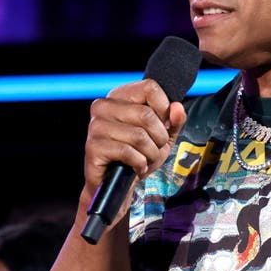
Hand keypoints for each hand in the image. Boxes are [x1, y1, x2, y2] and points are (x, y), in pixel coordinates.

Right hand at [81, 79, 187, 218]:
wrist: (120, 184)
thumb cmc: (140, 154)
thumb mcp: (164, 135)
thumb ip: (175, 120)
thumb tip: (177, 107)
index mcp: (120, 96)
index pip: (149, 87)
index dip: (164, 108)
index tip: (164, 125)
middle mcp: (104, 106)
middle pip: (146, 114)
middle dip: (159, 137)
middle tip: (155, 148)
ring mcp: (95, 126)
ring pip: (139, 135)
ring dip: (151, 153)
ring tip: (146, 158)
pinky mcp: (93, 147)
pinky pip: (128, 152)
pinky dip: (140, 162)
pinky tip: (136, 165)